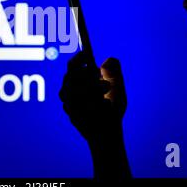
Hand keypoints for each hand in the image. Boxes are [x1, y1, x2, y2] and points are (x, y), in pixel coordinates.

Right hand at [59, 51, 130, 178]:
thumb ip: (114, 73)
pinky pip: (77, 105)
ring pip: (74, 89)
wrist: (108, 131)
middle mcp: (70, 88)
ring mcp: (69, 100)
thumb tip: (108, 60)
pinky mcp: (71, 113)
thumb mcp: (118, 88)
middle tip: (107, 85)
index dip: (78, 59)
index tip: (88, 55)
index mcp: (80, 79)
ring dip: (93, 92)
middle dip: (89, 79)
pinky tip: (102, 109)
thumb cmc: (112, 107)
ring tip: (106, 97)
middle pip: (71, 76)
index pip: (73, 65)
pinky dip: (93, 107)